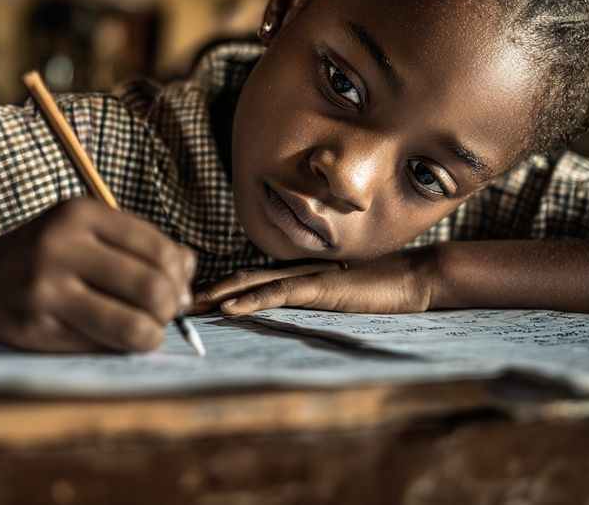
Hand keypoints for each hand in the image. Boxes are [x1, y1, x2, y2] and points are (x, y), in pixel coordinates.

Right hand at [0, 197, 195, 352]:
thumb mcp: (89, 235)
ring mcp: (46, 289)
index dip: (179, 278)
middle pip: (152, 289)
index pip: (161, 251)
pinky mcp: (37, 328)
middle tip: (161, 315)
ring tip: (144, 333)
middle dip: (168, 310)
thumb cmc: (47, 257)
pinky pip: (102, 348)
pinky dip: (116, 348)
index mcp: (80, 214)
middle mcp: (61, 246)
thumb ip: (141, 248)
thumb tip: (188, 281)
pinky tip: (106, 337)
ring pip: (133, 327)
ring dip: (150, 336)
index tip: (174, 290)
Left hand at [191, 248, 436, 315]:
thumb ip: (315, 303)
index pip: (252, 279)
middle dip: (209, 290)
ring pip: (252, 283)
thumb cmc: (381, 291)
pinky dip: (249, 301)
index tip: (194, 301)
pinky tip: (227, 309)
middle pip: (243, 278)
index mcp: (300, 274)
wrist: (412, 279)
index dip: (222, 287)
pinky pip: (277, 294)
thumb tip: (291, 317)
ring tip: (191, 306)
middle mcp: (297, 271)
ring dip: (219, 294)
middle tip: (176, 302)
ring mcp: (307, 277)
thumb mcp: (339, 300)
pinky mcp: (319, 287)